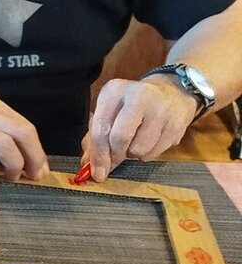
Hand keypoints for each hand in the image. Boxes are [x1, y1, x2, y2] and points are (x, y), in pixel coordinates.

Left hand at [82, 74, 198, 179]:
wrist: (172, 92)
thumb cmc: (133, 105)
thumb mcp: (110, 112)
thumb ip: (95, 137)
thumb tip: (87, 164)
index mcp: (115, 90)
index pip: (101, 128)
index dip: (98, 155)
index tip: (97, 172)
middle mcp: (138, 95)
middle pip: (120, 138)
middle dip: (114, 157)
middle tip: (114, 162)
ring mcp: (160, 109)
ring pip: (139, 149)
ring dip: (133, 154)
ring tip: (135, 142)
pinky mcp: (176, 124)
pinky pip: (155, 153)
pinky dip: (148, 154)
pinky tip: (150, 140)